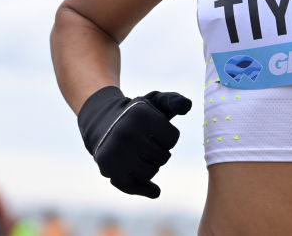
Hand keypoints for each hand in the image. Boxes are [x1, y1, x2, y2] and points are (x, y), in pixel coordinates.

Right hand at [77, 86, 191, 197]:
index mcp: (140, 115)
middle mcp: (125, 133)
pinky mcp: (107, 168)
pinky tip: (154, 190)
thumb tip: (187, 106)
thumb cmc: (138, 114)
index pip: (172, 139)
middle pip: (163, 157)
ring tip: (142, 155)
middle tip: (149, 143)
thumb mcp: (156, 102)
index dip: (168, 137)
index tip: (157, 131)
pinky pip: (133, 186)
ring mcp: (114, 153)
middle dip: (160, 152)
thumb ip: (174, 101)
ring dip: (151, 166)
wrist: (103, 124)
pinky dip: (144, 189)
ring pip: (150, 172)